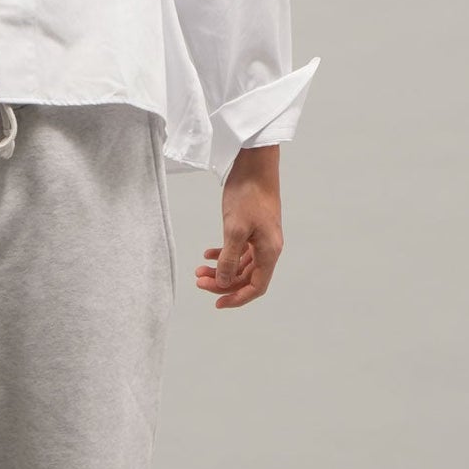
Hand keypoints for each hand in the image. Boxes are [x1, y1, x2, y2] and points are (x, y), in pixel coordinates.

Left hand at [194, 147, 283, 308]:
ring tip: (199, 269)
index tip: (217, 303)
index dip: (237, 298)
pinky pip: (239, 250)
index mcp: (269, 251)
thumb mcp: (235, 230)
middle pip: (246, 277)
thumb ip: (229, 259)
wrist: (254, 165)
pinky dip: (224, 254)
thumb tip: (224, 283)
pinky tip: (208, 254)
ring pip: (240, 264)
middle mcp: (268, 248)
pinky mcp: (253, 228)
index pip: (257, 287)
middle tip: (198, 280)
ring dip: (221, 269)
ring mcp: (261, 238)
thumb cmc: (248, 195)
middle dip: (222, 283)